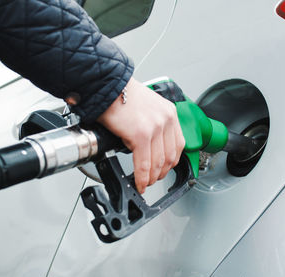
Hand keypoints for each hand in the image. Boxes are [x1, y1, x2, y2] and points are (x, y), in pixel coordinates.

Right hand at [97, 77, 184, 192]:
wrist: (106, 85)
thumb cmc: (119, 94)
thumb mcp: (146, 106)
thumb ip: (152, 124)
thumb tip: (148, 146)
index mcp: (169, 113)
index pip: (178, 144)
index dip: (170, 162)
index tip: (163, 169)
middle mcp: (165, 119)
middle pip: (170, 157)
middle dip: (161, 173)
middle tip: (153, 180)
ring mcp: (155, 128)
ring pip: (158, 163)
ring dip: (152, 178)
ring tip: (145, 184)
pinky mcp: (141, 135)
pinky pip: (144, 164)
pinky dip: (142, 178)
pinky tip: (139, 183)